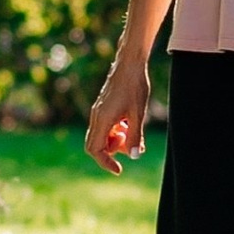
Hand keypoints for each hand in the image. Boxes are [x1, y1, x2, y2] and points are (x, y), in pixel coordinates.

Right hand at [86, 54, 151, 175]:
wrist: (130, 64)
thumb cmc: (135, 86)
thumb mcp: (138, 113)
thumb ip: (135, 136)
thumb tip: (134, 156)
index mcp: (102, 119)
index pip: (96, 150)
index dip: (106, 162)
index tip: (119, 169)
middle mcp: (96, 117)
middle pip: (95, 145)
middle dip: (112, 151)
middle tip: (131, 144)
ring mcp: (98, 112)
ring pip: (101, 136)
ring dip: (116, 140)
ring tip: (133, 130)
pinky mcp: (103, 108)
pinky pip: (105, 127)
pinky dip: (116, 131)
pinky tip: (129, 122)